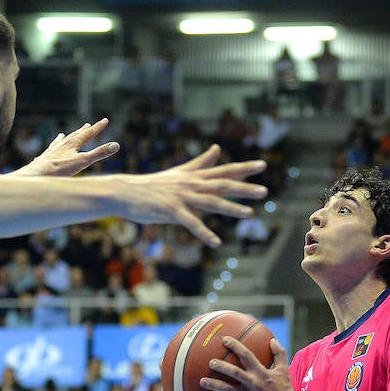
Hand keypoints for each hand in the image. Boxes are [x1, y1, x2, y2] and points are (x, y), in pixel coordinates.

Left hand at [14, 119, 119, 178]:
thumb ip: (99, 153)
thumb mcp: (83, 162)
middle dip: (83, 131)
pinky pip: (49, 151)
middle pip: (74, 136)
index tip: (105, 120)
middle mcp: (62, 145)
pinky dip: (51, 149)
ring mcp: (52, 151)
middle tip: (88, 125)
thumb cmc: (60, 169)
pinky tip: (49, 149)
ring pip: (60, 142)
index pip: (88, 134)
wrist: (38, 174)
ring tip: (64, 134)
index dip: (98, 127)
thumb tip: (116, 145)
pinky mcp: (44, 159)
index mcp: (72, 144)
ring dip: (65, 138)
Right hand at [122, 145, 267, 246]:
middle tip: (264, 191)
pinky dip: (204, 233)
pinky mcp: (171, 211)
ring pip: (211, 202)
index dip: (244, 169)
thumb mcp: (180, 172)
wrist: (125, 192)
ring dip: (232, 209)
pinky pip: (191, 223)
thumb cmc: (153, 185)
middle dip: (244, 188)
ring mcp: (182, 197)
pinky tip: (216, 242)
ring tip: (250, 214)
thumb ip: (201, 163)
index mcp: (195, 176)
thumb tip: (217, 148)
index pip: (224, 171)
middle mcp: (191, 184)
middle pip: (222, 185)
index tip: (263, 165)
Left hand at [203, 336, 296, 390]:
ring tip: (202, 381)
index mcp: (261, 372)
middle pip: (235, 373)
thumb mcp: (284, 370)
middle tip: (210, 362)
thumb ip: (279, 354)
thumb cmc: (286, 389)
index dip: (235, 346)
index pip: (247, 356)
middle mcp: (254, 383)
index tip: (224, 340)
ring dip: (215, 385)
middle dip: (222, 366)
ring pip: (229, 390)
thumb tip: (272, 340)